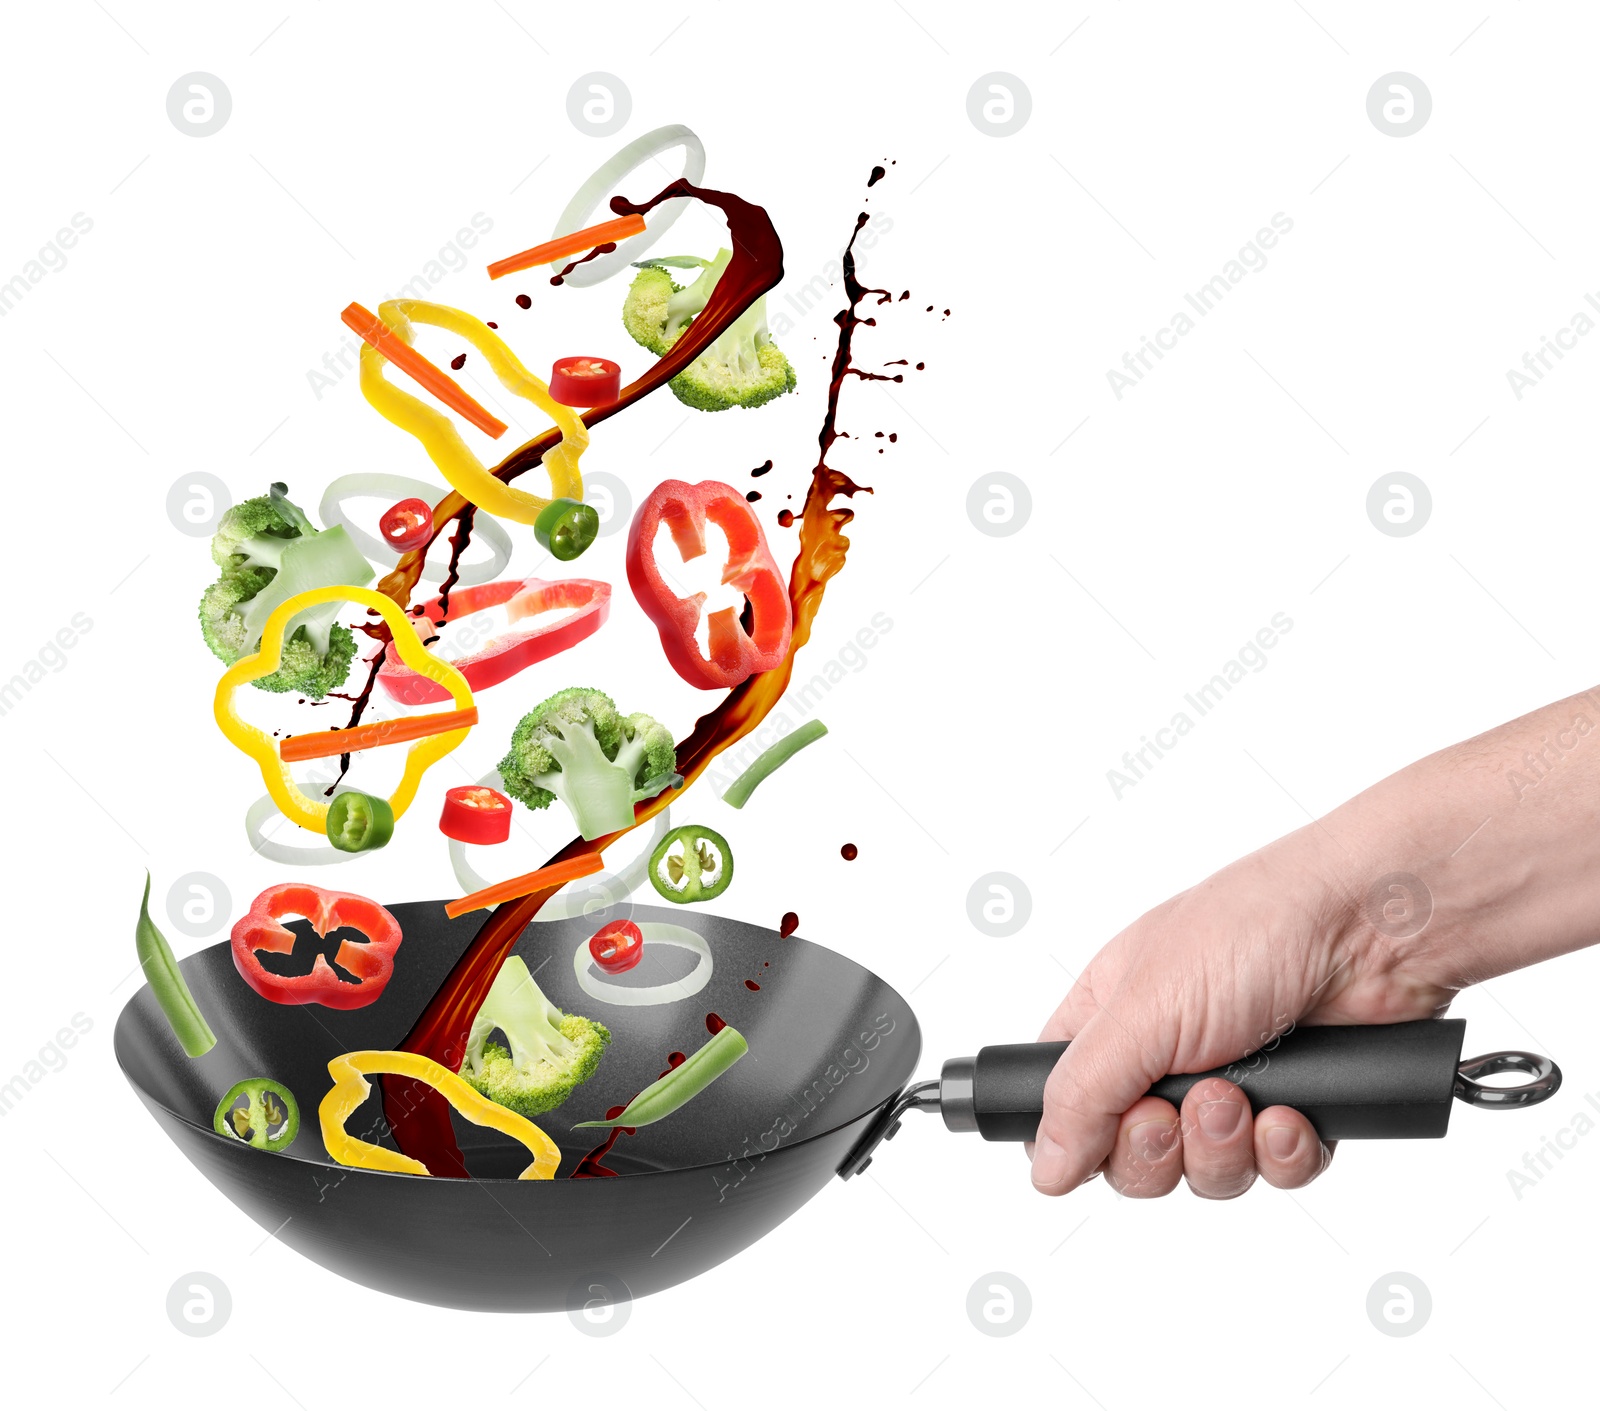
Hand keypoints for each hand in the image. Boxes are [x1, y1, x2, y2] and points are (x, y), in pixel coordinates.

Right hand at [1028, 826, 1453, 1198]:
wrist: (1374, 929)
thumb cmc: (1254, 927)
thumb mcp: (1143, 1009)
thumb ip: (1081, 1094)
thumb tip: (1043, 1167)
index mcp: (1112, 1013)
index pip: (1065, 1098)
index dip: (1077, 1132)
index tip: (1103, 1128)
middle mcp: (1167, 1050)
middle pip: (1132, 1155)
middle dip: (1158, 1148)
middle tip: (1177, 1110)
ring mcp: (1233, 1082)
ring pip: (1204, 1172)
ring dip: (1224, 1148)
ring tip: (1244, 1098)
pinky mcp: (1296, 1107)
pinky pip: (1273, 1171)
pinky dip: (1283, 1152)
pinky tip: (1292, 1112)